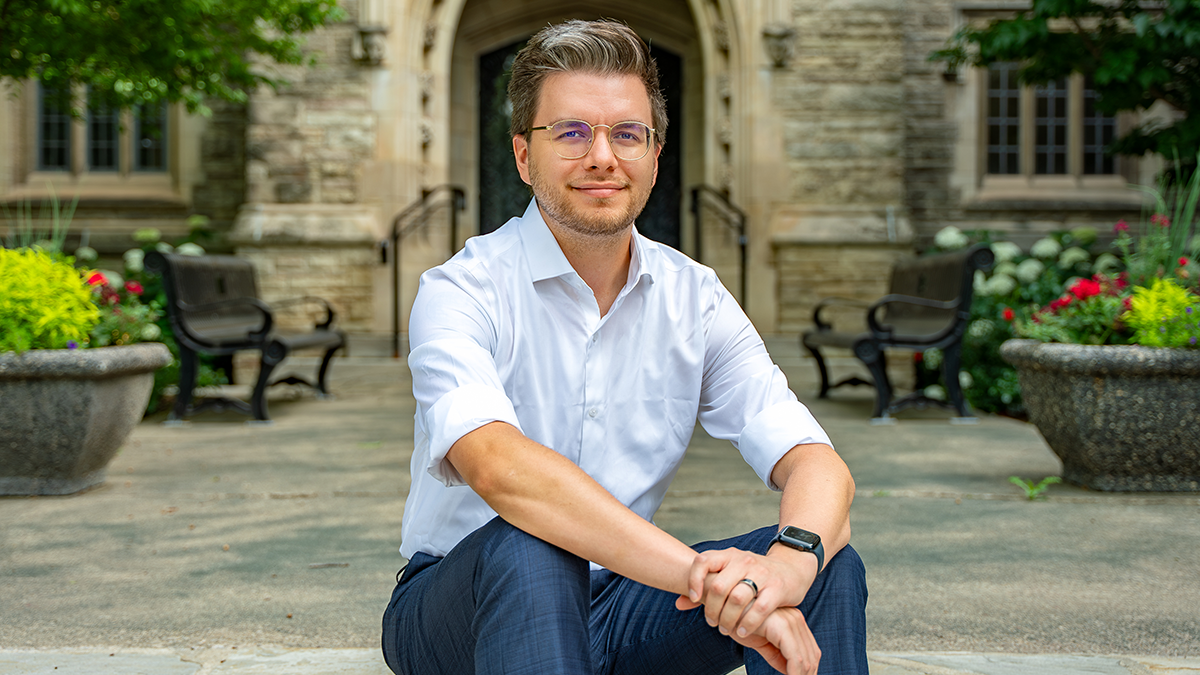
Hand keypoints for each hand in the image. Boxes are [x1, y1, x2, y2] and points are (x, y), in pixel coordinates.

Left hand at [677, 547, 816, 639]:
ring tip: (725, 630)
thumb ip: (705, 588)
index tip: (695, 599)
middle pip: (718, 586)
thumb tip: (678, 603)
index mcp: (729, 555)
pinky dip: (747, 624)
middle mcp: (744, 561)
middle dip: (711, 609)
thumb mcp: (730, 574)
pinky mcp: (778, 588)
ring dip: (727, 619)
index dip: (693, 580)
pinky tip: (742, 632)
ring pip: (737, 599)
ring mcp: (762, 573)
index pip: (703, 560)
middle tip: (712, 622)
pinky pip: (759, 609)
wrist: (792, 568)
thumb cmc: (754, 575)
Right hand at [732, 606, 820, 674]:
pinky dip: (794, 672)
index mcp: (793, 620)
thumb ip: (777, 655)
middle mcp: (794, 617)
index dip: (808, 671)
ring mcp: (789, 620)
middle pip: (811, 655)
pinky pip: (794, 656)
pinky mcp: (781, 626)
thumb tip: (789, 670)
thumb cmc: (736, 619)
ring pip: (804, 658)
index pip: (811, 650)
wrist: (719, 605)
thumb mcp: (761, 642)